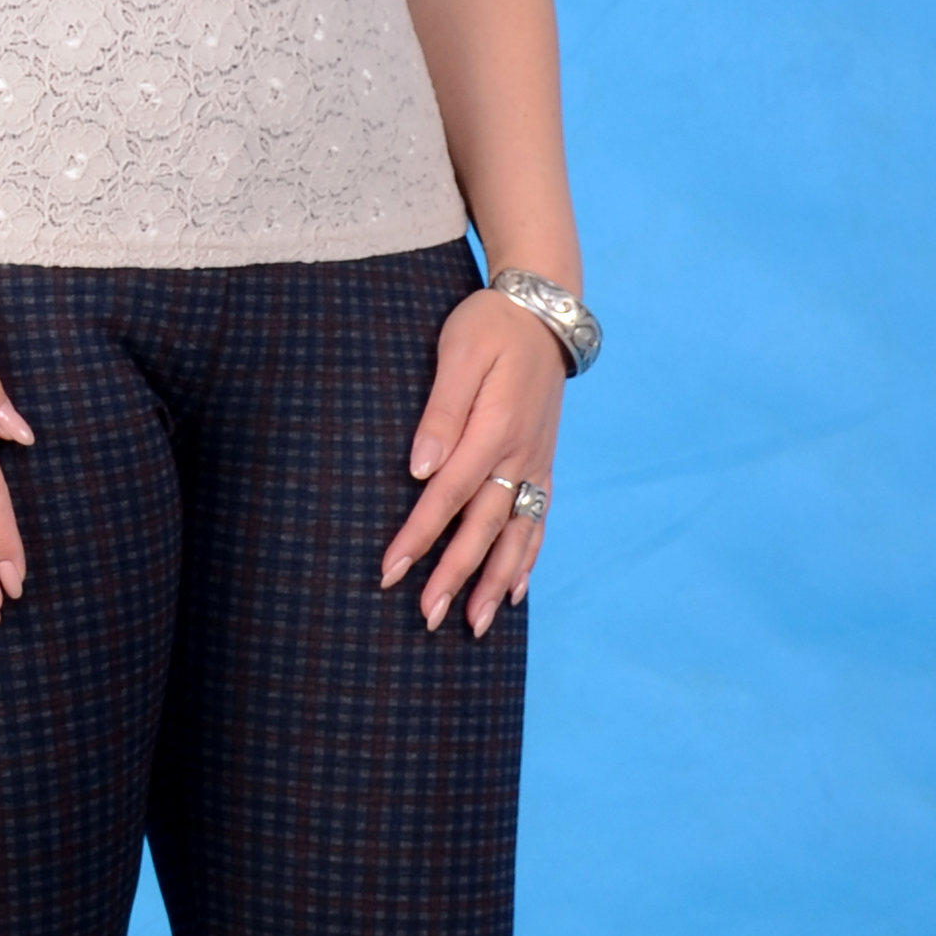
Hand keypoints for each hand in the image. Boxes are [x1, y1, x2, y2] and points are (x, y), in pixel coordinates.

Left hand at [379, 288, 565, 634]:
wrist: (545, 310)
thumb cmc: (490, 325)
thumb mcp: (459, 352)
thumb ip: (441, 410)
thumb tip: (420, 468)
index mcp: (495, 429)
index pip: (448, 495)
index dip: (419, 537)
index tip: (390, 572)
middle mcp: (520, 455)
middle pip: (483, 527)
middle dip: (455, 576)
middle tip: (427, 618)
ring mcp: (536, 462)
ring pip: (515, 534)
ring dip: (494, 582)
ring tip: (473, 625)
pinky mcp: (543, 462)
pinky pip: (538, 520)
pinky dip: (526, 559)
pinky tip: (513, 591)